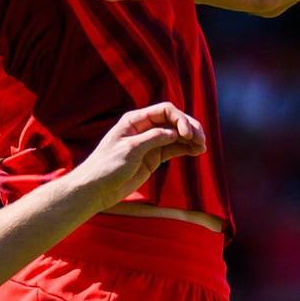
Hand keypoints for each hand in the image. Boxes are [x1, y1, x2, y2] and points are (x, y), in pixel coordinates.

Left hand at [70, 103, 206, 209]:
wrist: (96, 189)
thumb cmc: (107, 166)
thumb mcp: (130, 149)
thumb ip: (153, 138)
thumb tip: (174, 132)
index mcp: (135, 120)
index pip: (165, 111)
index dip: (180, 119)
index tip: (187, 134)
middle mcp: (145, 128)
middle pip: (173, 121)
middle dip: (189, 127)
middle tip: (201, 140)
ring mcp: (150, 143)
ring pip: (176, 135)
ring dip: (191, 138)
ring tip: (202, 147)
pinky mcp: (153, 157)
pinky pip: (173, 149)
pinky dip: (186, 149)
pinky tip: (197, 151)